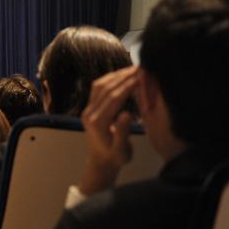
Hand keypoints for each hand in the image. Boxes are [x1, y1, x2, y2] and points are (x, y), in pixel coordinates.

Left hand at [79, 67, 139, 194]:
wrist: (101, 161)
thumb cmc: (114, 157)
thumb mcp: (121, 150)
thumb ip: (122, 132)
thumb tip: (126, 114)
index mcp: (97, 123)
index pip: (113, 98)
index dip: (127, 85)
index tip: (140, 75)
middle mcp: (89, 113)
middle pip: (106, 88)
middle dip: (123, 76)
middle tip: (139, 67)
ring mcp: (88, 109)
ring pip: (99, 86)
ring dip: (116, 75)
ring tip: (132, 68)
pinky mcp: (90, 108)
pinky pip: (97, 89)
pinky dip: (110, 79)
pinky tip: (121, 75)